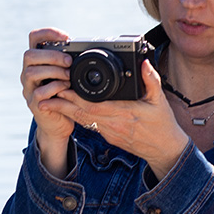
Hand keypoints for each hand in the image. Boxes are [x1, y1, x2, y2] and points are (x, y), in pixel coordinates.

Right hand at [21, 28, 74, 176]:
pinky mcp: (34, 103)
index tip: (65, 37)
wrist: (58, 124)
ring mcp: (28, 88)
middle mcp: (28, 72)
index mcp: (37, 61)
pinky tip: (66, 88)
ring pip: (32, 72)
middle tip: (69, 61)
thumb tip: (87, 49)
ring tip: (69, 76)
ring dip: (54, 71)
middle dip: (52, 56)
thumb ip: (70, 62)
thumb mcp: (68, 75)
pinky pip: (40, 92)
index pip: (34, 38)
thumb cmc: (65, 96)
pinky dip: (55, 88)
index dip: (47, 33)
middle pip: (29, 54)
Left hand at [42, 58, 188, 179]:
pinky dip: (76, 117)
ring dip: (66, 111)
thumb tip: (144, 62)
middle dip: (64, 104)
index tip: (64, 88)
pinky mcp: (108, 137)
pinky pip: (89, 126)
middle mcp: (114, 124)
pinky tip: (67, 110)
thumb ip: (151, 80)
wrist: (164, 150)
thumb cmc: (163, 124)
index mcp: (125, 113)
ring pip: (83, 121)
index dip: (77, 98)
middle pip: (83, 114)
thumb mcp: (160, 100)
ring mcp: (110, 132)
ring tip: (50, 101)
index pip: (95, 106)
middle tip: (50, 92)